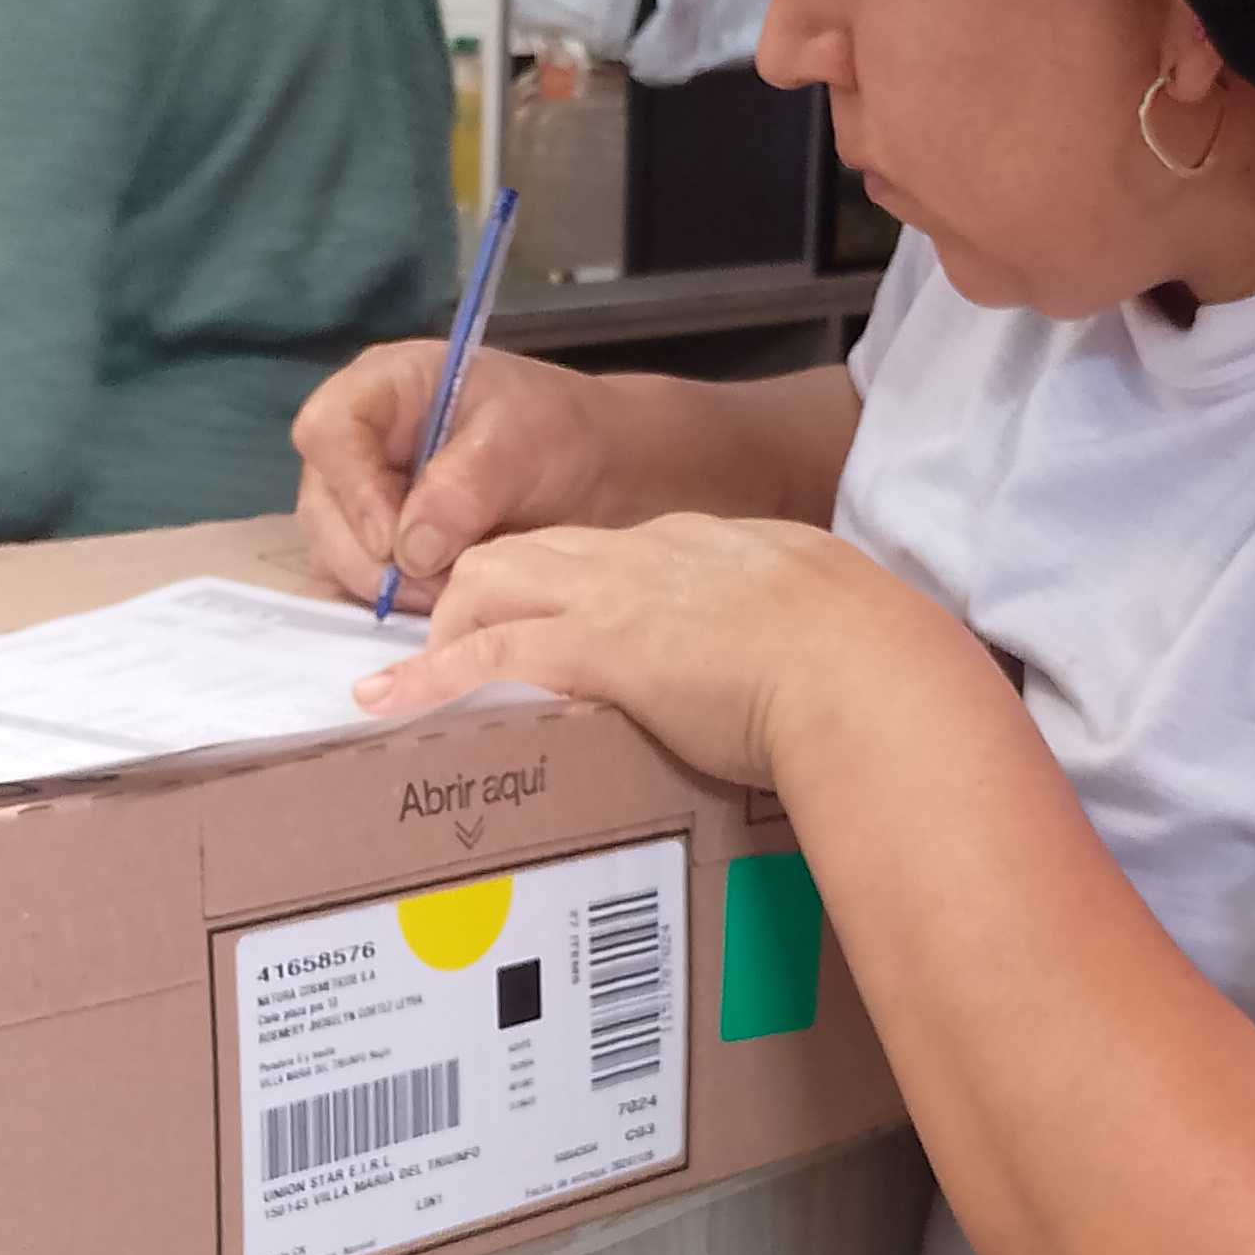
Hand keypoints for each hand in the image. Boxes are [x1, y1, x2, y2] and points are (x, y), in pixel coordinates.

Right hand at [292, 340, 614, 613]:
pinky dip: (388, 601)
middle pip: (320, 503)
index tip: (395, 541)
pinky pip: (356, 579)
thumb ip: (464, 489)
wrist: (597, 470)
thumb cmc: (561, 433)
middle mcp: (360, 439)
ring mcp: (362, 493)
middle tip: (433, 591)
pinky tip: (436, 608)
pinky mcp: (377, 542)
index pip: (328, 430)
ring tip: (445, 599)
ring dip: (380, 587)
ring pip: (331, 550)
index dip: (352, 490)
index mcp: (386, 387)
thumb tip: (408, 550)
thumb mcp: (524, 444)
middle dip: (368, 557)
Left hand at [356, 511, 905, 792]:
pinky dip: (430, 681)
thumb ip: (788, 633)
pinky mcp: (593, 648)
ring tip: (422, 687)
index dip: (561, 589)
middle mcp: (645, 555)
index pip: (603, 554)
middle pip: (528, 551)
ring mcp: (613, 596)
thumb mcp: (824, 623)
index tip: (550, 628)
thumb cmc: (863, 660)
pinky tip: (391, 708)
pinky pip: (486, 655)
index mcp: (703, 546)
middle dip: (481, 598)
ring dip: (448, 634)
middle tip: (463, 658)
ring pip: (491, 584)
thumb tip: (800, 673)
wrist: (861, 666)